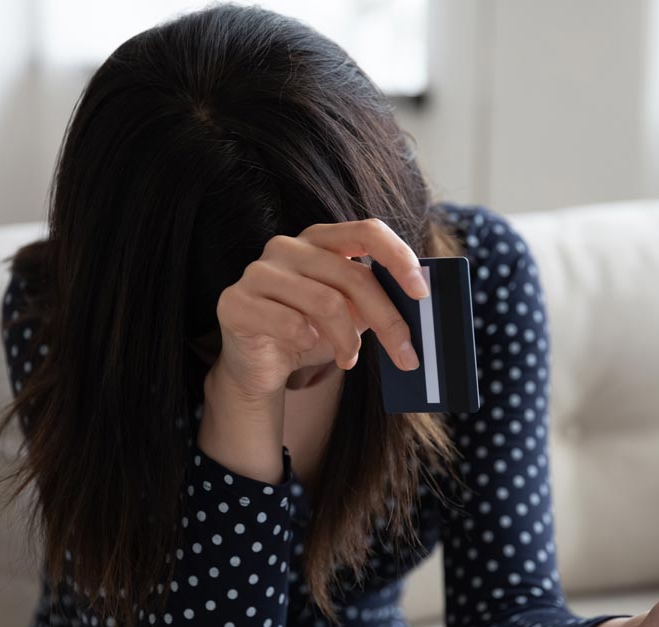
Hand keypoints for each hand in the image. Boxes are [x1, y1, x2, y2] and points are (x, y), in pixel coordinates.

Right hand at [209, 218, 428, 399]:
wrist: (258, 364)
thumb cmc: (308, 332)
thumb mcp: (350, 315)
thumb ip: (376, 302)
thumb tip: (418, 307)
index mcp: (319, 240)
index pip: (367, 231)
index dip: (399, 257)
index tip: (422, 292)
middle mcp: (287, 247)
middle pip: (353, 276)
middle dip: (388, 320)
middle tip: (406, 355)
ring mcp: (258, 272)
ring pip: (326, 302)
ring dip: (348, 340)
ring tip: (349, 358)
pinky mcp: (236, 302)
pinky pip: (288, 321)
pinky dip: (308, 340)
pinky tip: (308, 346)